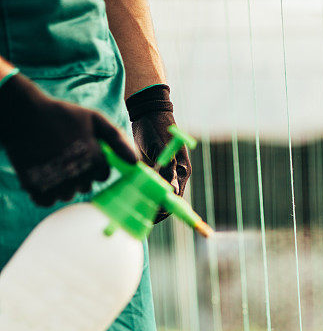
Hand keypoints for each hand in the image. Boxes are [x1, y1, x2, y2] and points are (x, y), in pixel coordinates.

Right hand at [0, 72, 136, 205]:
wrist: (22, 113)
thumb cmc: (61, 115)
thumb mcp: (94, 119)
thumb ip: (117, 139)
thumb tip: (135, 162)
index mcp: (94, 160)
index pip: (102, 175)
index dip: (93, 163)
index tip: (82, 150)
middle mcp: (78, 176)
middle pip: (85, 187)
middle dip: (78, 174)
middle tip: (64, 154)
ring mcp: (56, 184)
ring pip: (67, 195)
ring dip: (62, 183)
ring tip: (51, 161)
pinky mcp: (37, 188)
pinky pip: (48, 201)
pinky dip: (45, 190)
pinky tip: (41, 171)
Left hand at [126, 84, 191, 222]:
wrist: (148, 113)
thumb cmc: (156, 126)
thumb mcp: (161, 145)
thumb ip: (167, 166)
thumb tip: (171, 189)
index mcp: (181, 170)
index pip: (176, 197)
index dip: (166, 208)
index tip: (154, 215)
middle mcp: (175, 175)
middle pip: (169, 200)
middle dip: (157, 210)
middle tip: (143, 217)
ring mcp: (165, 174)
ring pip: (159, 196)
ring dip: (150, 204)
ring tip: (137, 211)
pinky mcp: (154, 171)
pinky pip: (151, 188)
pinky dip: (144, 194)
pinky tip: (133, 198)